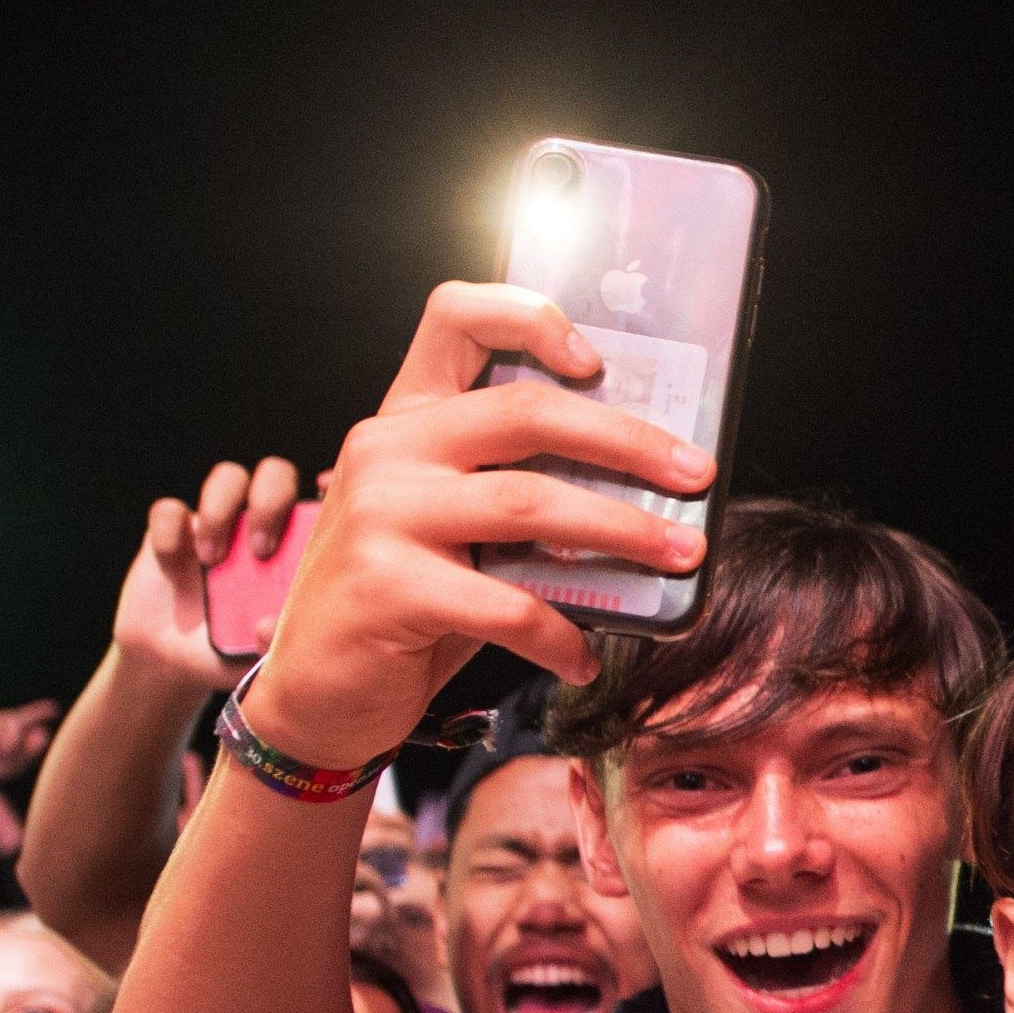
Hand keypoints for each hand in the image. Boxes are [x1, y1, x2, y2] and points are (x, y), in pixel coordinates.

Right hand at [117, 457, 306, 691]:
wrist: (174, 665)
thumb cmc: (234, 654)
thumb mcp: (263, 658)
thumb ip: (277, 644)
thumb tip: (269, 627)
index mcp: (298, 548)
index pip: (321, 498)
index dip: (332, 482)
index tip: (325, 488)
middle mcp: (261, 525)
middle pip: (276, 475)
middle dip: (271, 501)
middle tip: (261, 551)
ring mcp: (217, 523)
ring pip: (228, 476)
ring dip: (221, 509)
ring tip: (213, 560)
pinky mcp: (173, 532)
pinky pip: (168, 510)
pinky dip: (169, 532)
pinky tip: (173, 567)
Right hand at [244, 284, 715, 768]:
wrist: (316, 693)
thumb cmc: (403, 605)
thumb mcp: (448, 527)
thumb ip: (510, 489)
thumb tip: (641, 488)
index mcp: (405, 419)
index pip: (454, 318)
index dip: (528, 319)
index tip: (598, 359)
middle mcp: (387, 451)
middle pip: (526, 413)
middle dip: (629, 441)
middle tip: (697, 475)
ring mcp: (381, 515)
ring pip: (530, 504)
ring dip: (623, 531)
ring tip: (684, 555)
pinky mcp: (387, 587)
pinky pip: (507, 606)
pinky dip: (561, 636)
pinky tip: (585, 659)